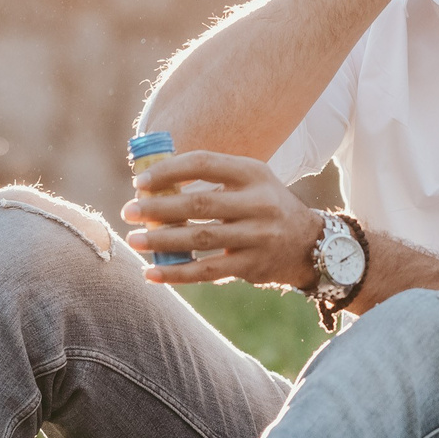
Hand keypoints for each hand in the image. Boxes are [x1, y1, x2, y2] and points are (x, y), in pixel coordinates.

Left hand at [122, 152, 322, 288]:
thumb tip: (153, 184)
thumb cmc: (265, 206)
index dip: (169, 171)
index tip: (140, 182)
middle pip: (199, 203)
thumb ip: (212, 179)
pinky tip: (152, 274)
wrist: (309, 243)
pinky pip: (207, 271)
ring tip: (135, 241)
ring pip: (200, 239)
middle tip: (129, 211)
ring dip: (162, 241)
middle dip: (158, 208)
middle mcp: (259, 202)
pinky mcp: (252, 265)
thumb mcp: (251, 182)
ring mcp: (258, 236)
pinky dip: (176, 273)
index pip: (204, 164)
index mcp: (253, 173)